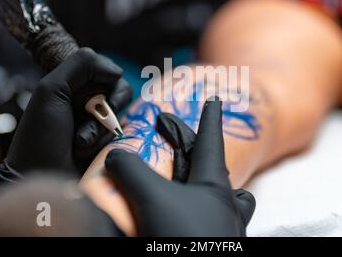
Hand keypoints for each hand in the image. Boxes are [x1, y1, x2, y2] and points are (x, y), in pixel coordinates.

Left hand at [7, 47, 131, 173]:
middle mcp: (89, 103)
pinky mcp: (109, 144)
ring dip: (98, 130)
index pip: (109, 72)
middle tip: (80, 120)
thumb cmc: (40, 136)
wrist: (40, 180)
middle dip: (102, 110)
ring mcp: (100, 124)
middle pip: (121, 93)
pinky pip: (123, 136)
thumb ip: (82, 65)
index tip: (83, 97)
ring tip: (78, 143)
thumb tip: (117, 72)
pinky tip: (84, 152)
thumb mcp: (51, 90)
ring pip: (121, 116)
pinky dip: (103, 143)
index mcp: (74, 86)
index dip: (103, 84)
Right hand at [105, 97, 254, 235]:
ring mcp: (223, 232)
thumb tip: (116, 155)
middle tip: (185, 145)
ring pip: (224, 203)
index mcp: (215, 188)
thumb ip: (131, 170)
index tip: (215, 99)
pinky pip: (211, 223)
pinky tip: (177, 219)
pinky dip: (195, 214)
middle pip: (217, 172)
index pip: (211, 142)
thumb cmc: (180, 238)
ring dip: (206, 191)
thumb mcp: (151, 198)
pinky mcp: (212, 246)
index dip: (209, 118)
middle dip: (200, 155)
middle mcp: (225, 208)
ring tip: (188, 187)